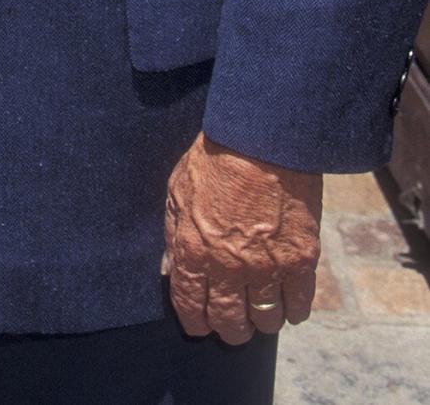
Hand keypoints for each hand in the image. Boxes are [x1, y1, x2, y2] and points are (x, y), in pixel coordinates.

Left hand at [163, 132, 320, 343]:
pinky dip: (294, 311)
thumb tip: (168, 271)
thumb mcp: (177, 193)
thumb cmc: (214, 160)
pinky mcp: (300, 259)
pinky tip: (289, 308)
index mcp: (193, 250)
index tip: (200, 326)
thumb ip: (172, 236)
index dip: (195, 322)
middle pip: (229, 321)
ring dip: (262, 322)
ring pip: (265, 319)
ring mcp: (267, 266)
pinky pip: (299, 303)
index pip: (190, 305)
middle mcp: (228, 267)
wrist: (261, 139)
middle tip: (233, 326)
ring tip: (261, 316)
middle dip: (229, 329)